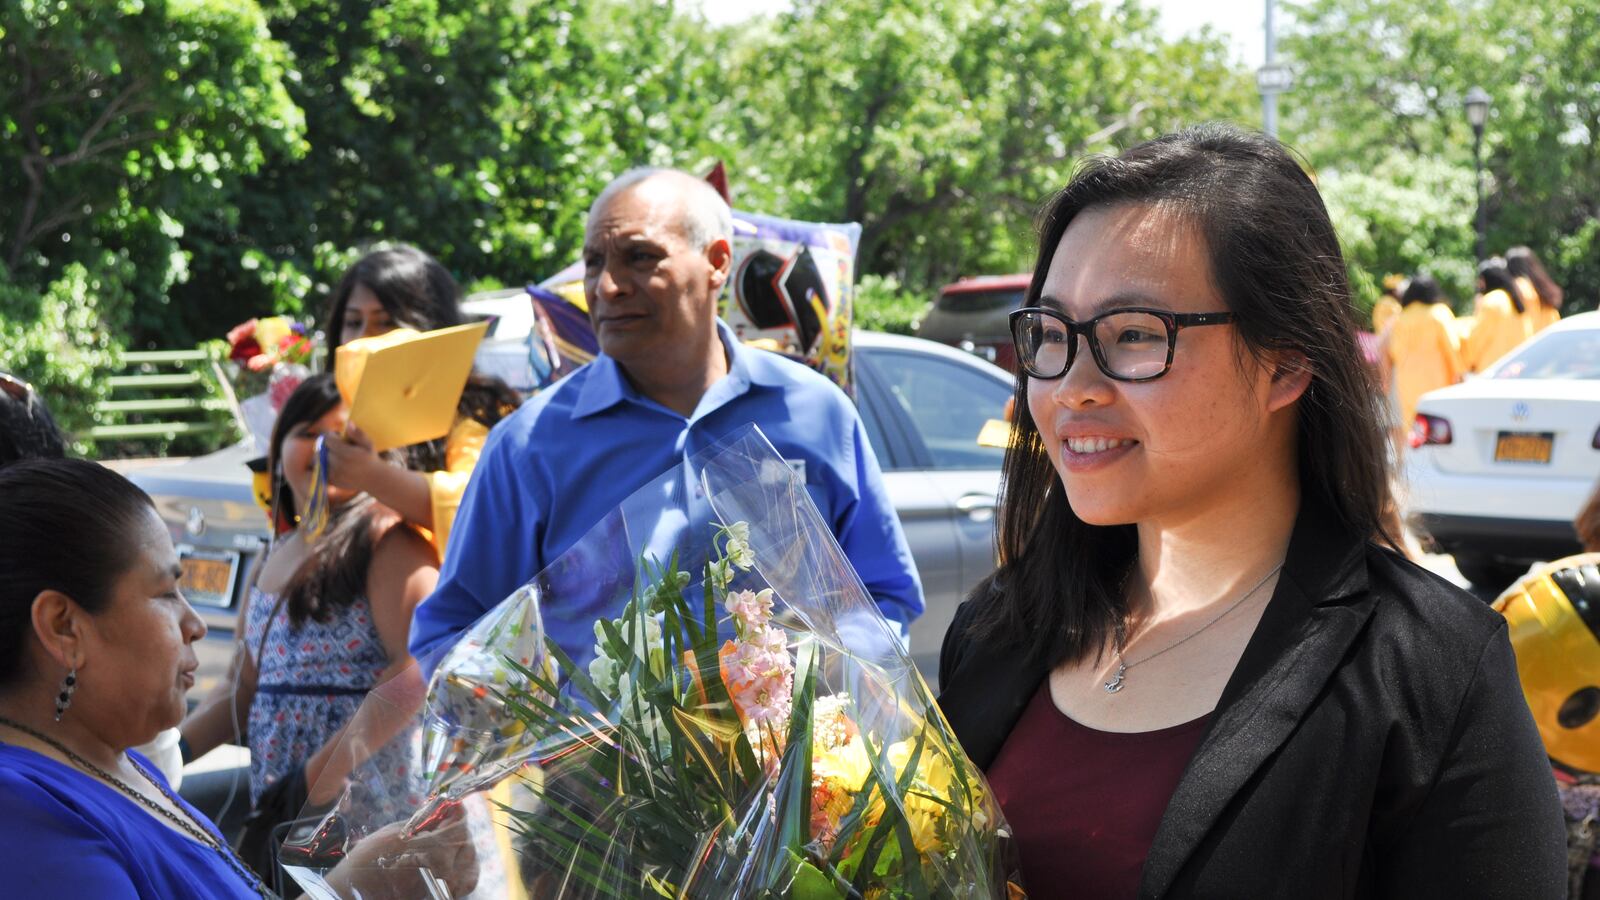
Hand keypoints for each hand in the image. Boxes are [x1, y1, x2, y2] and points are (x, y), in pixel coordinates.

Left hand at [322, 424, 379, 492]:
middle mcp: (339, 465)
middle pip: (323, 449)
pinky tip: (332, 462)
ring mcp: (334, 474)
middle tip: (337, 444)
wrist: (373, 479)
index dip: (330, 435)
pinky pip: (320, 468)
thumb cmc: (370, 458)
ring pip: (319, 459)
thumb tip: (348, 423)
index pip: (327, 440)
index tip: (336, 435)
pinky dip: (323, 463)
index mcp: (348, 454)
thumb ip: (358, 433)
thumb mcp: (368, 443)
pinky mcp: (331, 481)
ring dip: (323, 454)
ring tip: (334, 452)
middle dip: (327, 444)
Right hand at [329, 801, 478, 898]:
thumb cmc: (369, 861)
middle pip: (467, 845)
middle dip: (459, 830)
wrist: (351, 894)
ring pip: (470, 866)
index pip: (459, 827)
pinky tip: (452, 860)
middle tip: (449, 821)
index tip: (454, 803)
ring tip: (452, 840)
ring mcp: (443, 889)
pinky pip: (463, 883)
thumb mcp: (395, 833)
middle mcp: (443, 873)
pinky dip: (462, 869)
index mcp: (432, 852)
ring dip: (464, 849)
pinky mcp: (440, 897)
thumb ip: (423, 822)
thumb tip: (443, 809)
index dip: (458, 812)